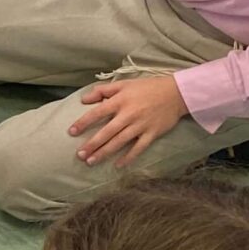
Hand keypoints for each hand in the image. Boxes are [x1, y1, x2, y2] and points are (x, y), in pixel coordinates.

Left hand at [69, 74, 189, 167]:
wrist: (176, 93)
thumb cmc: (147, 88)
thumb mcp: (124, 84)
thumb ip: (102, 91)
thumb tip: (84, 99)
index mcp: (120, 101)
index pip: (98, 113)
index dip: (83, 122)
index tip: (71, 132)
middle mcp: (129, 115)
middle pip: (107, 132)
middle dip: (92, 144)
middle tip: (79, 155)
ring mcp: (141, 125)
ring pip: (119, 142)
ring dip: (105, 153)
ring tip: (91, 162)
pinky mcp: (152, 134)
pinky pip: (139, 148)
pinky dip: (128, 157)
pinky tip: (118, 165)